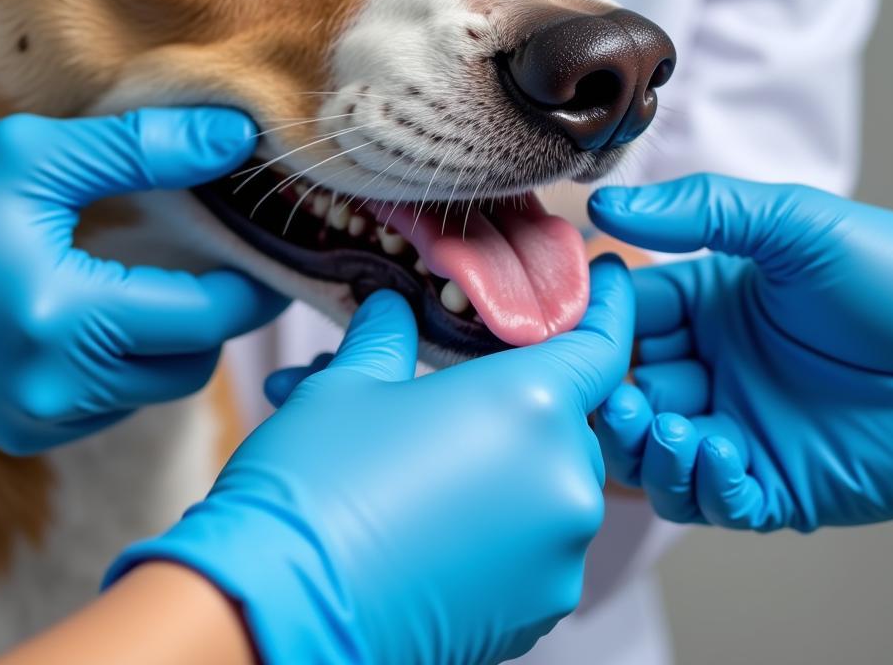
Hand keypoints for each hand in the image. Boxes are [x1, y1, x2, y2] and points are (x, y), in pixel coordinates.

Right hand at [0, 108, 284, 453]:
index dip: (251, 286)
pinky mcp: (13, 429)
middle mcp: (56, 388)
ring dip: (171, 342)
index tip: (267, 249)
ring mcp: (32, 418)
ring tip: (158, 282)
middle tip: (214, 261)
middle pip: (190, 365)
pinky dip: (125, 365)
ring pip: (151, 390)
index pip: (208, 318)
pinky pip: (106, 405)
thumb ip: (143, 148)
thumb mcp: (29, 155)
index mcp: (66, 318)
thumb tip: (238, 138)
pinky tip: (103, 314)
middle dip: (215, 316)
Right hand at [106, 259, 633, 664]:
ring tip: (422, 463)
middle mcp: (565, 482)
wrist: (279, 612)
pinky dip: (499, 524)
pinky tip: (431, 521)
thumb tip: (392, 310)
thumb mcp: (349, 383)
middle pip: (567, 417)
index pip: (599, 344)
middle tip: (454, 395)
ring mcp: (557, 556)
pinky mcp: (536, 612)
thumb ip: (388, 335)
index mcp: (531, 407)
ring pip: (548, 482)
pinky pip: (534, 544)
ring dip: (502, 465)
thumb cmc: (314, 486)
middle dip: (519, 400)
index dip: (610, 305)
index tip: (613, 279)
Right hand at [589, 174, 892, 531]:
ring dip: (644, 446)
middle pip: (631, 388)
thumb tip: (604, 201)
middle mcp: (719, 367)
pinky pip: (713, 499)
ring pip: (656, 452)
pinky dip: (700, 484)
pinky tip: (719, 452)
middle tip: (615, 394)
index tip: (576, 325)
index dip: (601, 322)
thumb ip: (698, 210)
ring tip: (667, 426)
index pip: (631, 315)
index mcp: (713, 304)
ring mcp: (743, 427)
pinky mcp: (776, 484)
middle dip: (613, 395)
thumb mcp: (794, 223)